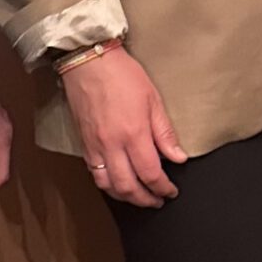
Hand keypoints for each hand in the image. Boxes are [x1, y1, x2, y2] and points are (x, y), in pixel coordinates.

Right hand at [63, 47, 186, 205]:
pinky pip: (94, 174)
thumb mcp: (153, 100)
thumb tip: (178, 157)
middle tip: (157, 201)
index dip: (163, 188)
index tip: (171, 191)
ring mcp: (95, 146)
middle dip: (145, 199)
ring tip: (139, 197)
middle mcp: (112, 145)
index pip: (151, 174)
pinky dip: (108, 185)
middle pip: (128, 187)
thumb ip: (165, 133)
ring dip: (125, 197)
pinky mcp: (83, 143)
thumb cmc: (122, 75)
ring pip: (108, 186)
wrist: (88, 61)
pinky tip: (118, 183)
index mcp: (133, 134)